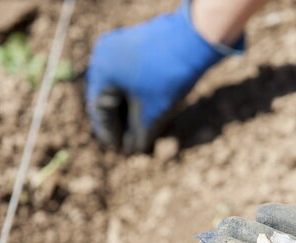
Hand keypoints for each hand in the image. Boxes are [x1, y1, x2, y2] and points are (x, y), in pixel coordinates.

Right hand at [85, 1, 241, 153]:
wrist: (195, 38)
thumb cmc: (171, 75)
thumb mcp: (154, 112)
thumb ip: (139, 134)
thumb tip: (131, 150)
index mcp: (102, 71)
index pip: (100, 110)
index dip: (111, 133)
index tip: (119, 150)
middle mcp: (102, 55)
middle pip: (107, 96)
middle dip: (120, 121)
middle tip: (128, 142)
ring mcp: (116, 45)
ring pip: (118, 85)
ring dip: (127, 107)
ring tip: (138, 128)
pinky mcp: (132, 42)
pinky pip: (126, 73)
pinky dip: (134, 91)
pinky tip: (144, 107)